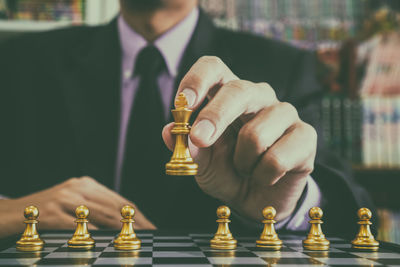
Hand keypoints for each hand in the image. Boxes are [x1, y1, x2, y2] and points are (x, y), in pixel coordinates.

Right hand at [0, 176, 155, 237]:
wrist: (9, 214)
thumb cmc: (45, 211)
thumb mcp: (72, 204)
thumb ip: (95, 209)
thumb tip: (123, 224)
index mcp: (86, 184)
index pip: (119, 200)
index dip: (138, 215)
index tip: (151, 228)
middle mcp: (78, 188)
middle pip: (115, 207)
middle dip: (136, 224)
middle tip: (150, 236)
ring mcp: (64, 199)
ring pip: (101, 214)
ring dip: (122, 229)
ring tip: (135, 240)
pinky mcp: (51, 213)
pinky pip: (78, 225)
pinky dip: (95, 234)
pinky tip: (107, 241)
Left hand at [162, 56, 316, 221]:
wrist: (259, 198)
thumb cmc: (228, 172)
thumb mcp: (202, 164)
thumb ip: (188, 148)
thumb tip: (169, 131)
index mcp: (228, 95)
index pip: (214, 68)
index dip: (197, 80)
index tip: (182, 103)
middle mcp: (258, 97)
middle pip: (238, 90)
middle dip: (215, 117)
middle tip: (201, 140)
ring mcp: (284, 114)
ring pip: (256, 132)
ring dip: (242, 161)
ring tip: (244, 168)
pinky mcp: (305, 136)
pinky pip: (277, 157)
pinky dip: (263, 175)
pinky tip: (264, 176)